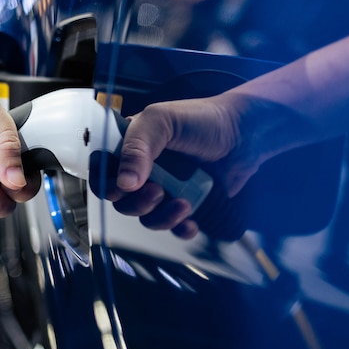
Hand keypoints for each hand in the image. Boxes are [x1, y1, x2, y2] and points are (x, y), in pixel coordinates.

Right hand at [113, 94, 257, 238]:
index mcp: (129, 147)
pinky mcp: (185, 204)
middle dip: (137, 202)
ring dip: (161, 216)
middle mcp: (143, 170)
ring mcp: (164, 189)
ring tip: (183, 202)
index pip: (102, 172)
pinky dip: (179, 228)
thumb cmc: (203, 119)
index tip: (121, 187)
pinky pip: (172, 227)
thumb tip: (125, 184)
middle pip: (121, 200)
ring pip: (145, 217)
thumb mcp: (162, 121)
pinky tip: (191, 221)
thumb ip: (137, 148)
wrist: (246, 134)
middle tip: (157, 190)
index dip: (106, 184)